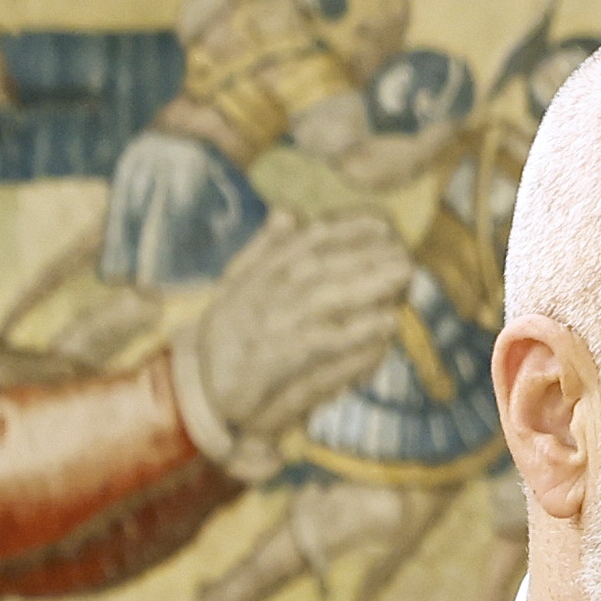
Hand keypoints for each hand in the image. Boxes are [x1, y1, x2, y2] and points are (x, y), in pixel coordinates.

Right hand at [181, 214, 415, 445]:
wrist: (197, 389)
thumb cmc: (224, 338)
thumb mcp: (237, 286)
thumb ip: (264, 249)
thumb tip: (289, 211)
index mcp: (256, 275)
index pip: (302, 243)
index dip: (343, 230)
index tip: (380, 223)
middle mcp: (263, 293)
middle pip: (319, 265)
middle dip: (363, 254)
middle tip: (404, 251)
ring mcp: (270, 325)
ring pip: (324, 296)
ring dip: (366, 284)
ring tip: (403, 276)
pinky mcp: (277, 359)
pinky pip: (322, 341)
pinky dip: (355, 331)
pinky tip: (386, 324)